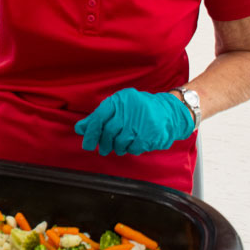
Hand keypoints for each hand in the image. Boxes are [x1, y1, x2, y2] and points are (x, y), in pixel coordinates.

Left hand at [75, 88, 193, 155]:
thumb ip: (99, 117)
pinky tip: (132, 145)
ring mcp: (141, 122)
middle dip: (103, 143)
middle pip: (109, 131)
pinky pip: (134, 148)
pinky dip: (130, 149)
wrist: (169, 111)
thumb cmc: (138, 109)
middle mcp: (130, 109)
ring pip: (120, 141)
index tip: (87, 144)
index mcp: (120, 100)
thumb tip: (80, 128)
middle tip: (101, 149)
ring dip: (117, 147)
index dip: (91, 132)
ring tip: (118, 147)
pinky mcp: (151, 134)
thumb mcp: (118, 106)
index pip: (99, 117)